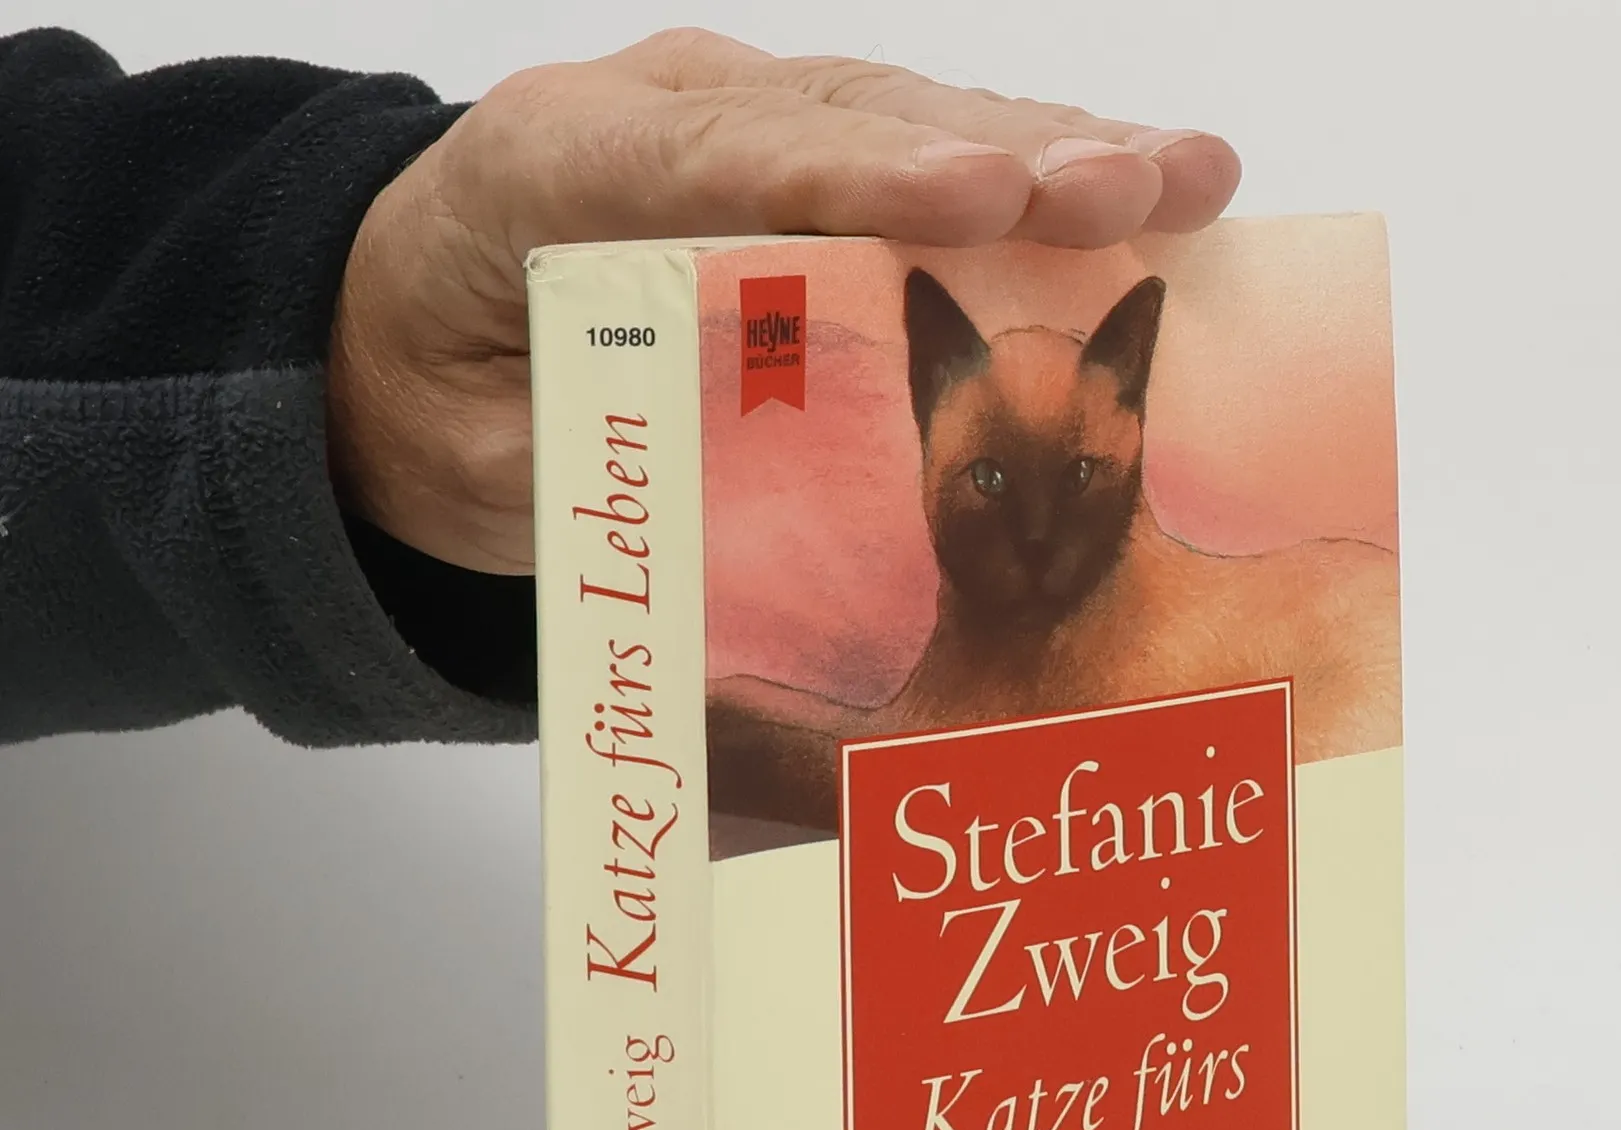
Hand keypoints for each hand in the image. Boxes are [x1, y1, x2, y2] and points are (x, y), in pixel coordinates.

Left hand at [326, 30, 1239, 573]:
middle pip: (843, 117)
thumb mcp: (479, 462)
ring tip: (1190, 180)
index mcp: (554, 167)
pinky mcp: (793, 154)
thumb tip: (740, 491)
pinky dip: (1027, 177)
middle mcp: (663, 113)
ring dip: (1053, 149)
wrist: (396, 326)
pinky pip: (916, 149)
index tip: (976, 200)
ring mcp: (737, 120)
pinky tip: (1141, 192)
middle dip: (1001, 152)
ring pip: (904, 115)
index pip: (719, 160)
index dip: (856, 178)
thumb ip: (592, 465)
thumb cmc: (440, 396)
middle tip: (1137, 188)